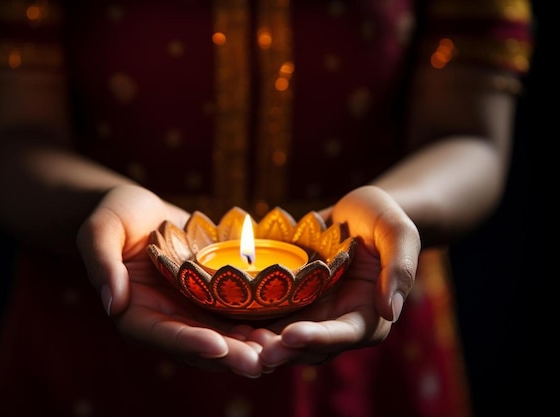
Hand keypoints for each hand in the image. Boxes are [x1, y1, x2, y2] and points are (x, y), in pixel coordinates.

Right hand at [76, 184, 266, 376]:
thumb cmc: (114, 216)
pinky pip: (238, 312)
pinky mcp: (214, 296)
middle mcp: (168, 319)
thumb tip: (111, 302)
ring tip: (280, 349)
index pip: (163, 335)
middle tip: (260, 361)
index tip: (217, 346)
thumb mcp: (99, 231)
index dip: (190, 343)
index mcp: (136, 314)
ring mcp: (194, 310)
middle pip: (200, 345)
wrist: (141, 210)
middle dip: (230, 355)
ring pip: (225, 335)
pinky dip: (260, 320)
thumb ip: (101, 264)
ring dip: (251, 345)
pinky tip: (286, 322)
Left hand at [250, 185, 419, 366]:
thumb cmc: (383, 218)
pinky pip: (269, 317)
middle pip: (309, 347)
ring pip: (284, 339)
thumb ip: (400, 269)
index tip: (291, 335)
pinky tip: (224, 316)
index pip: (344, 335)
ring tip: (233, 338)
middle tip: (252, 348)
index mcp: (369, 316)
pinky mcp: (291, 303)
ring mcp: (312, 315)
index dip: (318, 338)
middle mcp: (338, 323)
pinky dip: (250, 322)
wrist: (357, 212)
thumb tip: (392, 312)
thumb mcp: (399, 234)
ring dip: (260, 343)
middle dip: (281, 349)